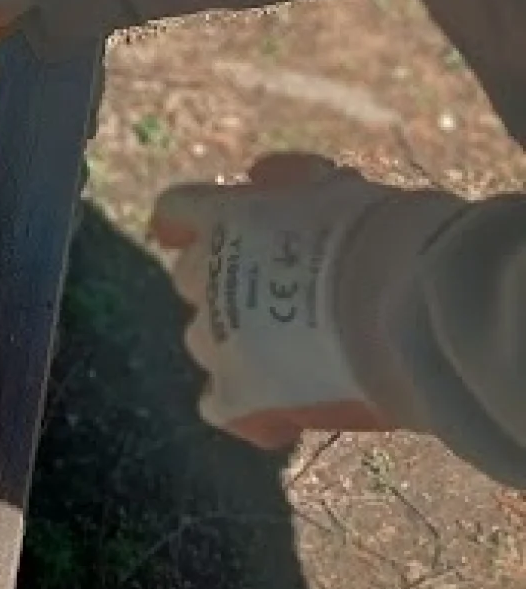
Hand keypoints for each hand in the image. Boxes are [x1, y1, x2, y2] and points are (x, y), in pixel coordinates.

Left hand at [149, 154, 391, 448]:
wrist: (413, 307)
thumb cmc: (389, 236)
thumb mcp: (337, 188)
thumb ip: (290, 182)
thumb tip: (257, 177)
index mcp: (224, 216)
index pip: (176, 212)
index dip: (187, 225)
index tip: (196, 234)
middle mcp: (205, 276)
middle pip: (192, 279)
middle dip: (227, 285)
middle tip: (285, 296)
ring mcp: (216, 340)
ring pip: (205, 342)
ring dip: (239, 345)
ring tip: (300, 354)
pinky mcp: (238, 397)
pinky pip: (222, 405)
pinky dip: (250, 409)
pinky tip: (292, 411)